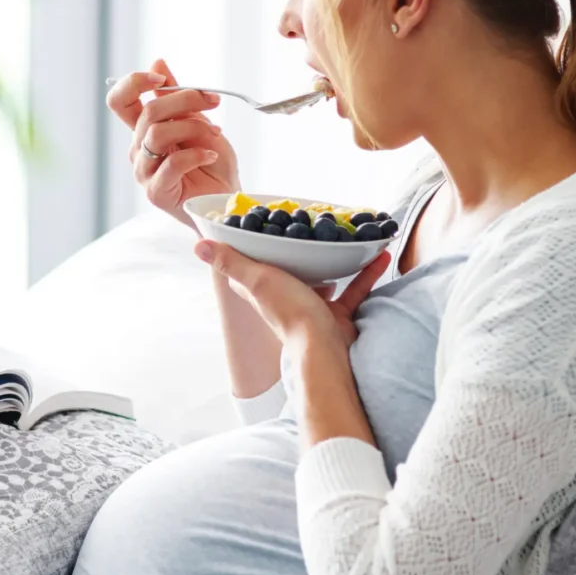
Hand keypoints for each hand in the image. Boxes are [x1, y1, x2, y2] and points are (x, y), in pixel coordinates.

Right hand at [106, 58, 240, 229]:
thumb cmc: (212, 163)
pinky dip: (197, 154)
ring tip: (216, 133)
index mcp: (143, 130)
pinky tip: (211, 156)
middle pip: (147, 112)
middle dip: (185, 99)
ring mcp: (144, 171)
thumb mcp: (199, 120)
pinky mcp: (156, 191)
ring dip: (193, 126)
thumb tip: (158, 61)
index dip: (134, 82)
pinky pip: (172, 163)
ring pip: (157, 134)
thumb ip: (177, 96)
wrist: (227, 200)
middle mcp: (138, 149)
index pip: (120, 100)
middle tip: (213, 100)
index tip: (161, 77)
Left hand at [194, 239, 390, 354]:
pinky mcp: (337, 315)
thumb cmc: (289, 313)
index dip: (252, 250)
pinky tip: (378, 254)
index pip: (250, 269)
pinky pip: (354, 289)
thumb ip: (230, 262)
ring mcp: (312, 308)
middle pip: (289, 272)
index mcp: (262, 290)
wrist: (324, 348)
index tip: (261, 226)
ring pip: (324, 278)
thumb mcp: (257, 279)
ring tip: (346, 236)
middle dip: (299, 252)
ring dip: (335, 260)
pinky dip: (366, 273)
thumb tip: (197, 246)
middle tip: (311, 225)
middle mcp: (285, 300)